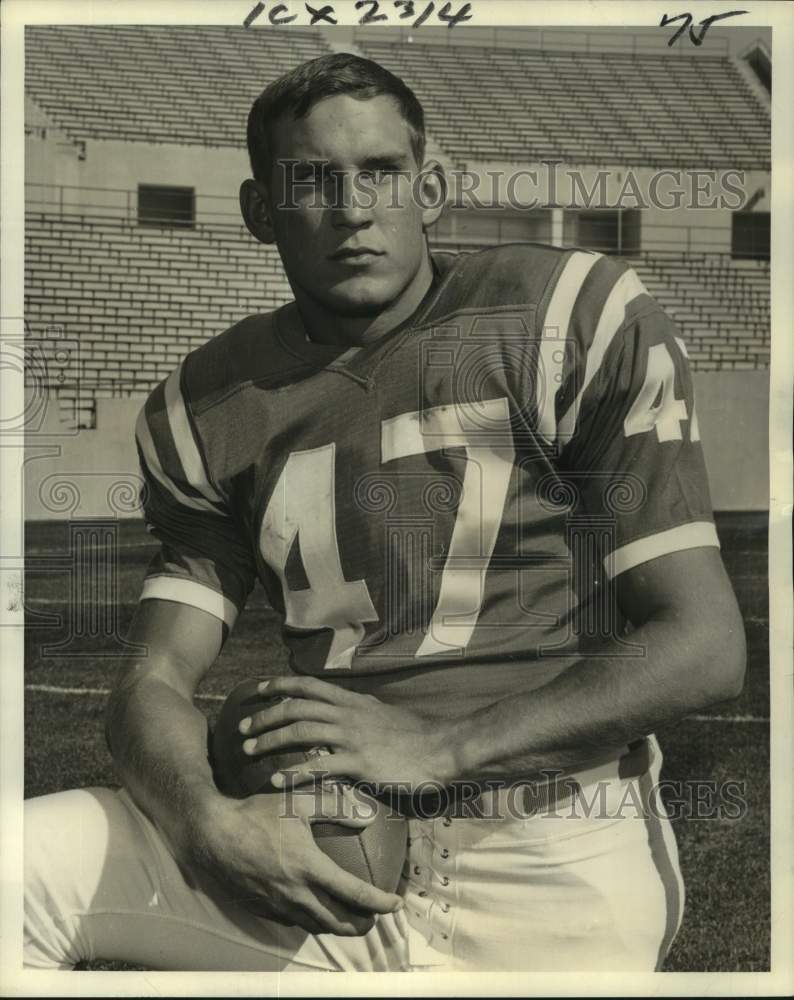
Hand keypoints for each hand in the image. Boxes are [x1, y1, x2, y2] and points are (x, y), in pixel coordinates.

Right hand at [191, 783, 402, 935]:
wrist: (212, 836)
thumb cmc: (256, 815)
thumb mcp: (298, 803)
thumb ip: (335, 808)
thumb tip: (367, 816)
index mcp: (309, 868)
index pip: (354, 894)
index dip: (378, 903)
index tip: (395, 904)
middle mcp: (296, 894)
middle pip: (338, 921)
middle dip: (362, 923)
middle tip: (375, 917)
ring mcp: (278, 906)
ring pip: (316, 926)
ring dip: (338, 926)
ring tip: (350, 919)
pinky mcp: (262, 910)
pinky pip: (293, 922)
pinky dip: (311, 921)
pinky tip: (314, 911)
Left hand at [238, 675, 457, 789]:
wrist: (443, 748)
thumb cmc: (417, 736)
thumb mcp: (384, 714)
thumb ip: (362, 713)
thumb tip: (348, 712)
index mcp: (354, 702)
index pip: (310, 685)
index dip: (281, 685)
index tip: (259, 689)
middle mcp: (348, 714)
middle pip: (297, 706)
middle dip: (265, 715)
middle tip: (242, 728)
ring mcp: (352, 737)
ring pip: (301, 730)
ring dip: (271, 739)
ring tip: (249, 750)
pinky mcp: (359, 763)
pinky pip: (318, 766)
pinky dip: (293, 773)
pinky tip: (275, 781)